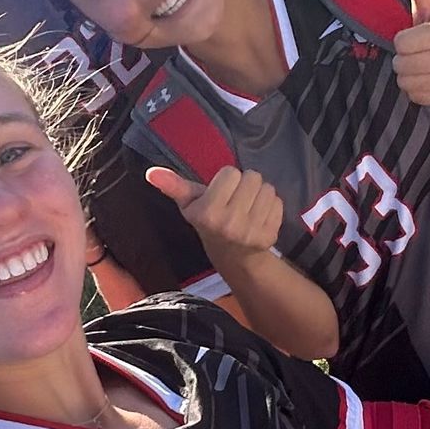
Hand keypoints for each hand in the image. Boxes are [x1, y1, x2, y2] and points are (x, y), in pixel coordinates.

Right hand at [144, 163, 283, 262]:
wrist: (233, 256)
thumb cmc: (209, 222)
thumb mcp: (190, 204)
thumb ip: (173, 186)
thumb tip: (151, 172)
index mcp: (208, 213)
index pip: (231, 172)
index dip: (226, 180)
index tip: (220, 193)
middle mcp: (229, 223)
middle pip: (252, 177)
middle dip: (244, 184)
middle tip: (236, 199)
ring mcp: (251, 232)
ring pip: (267, 188)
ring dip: (259, 193)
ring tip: (247, 207)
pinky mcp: (269, 235)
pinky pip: (277, 202)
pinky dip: (270, 206)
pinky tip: (258, 216)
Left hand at [391, 0, 429, 107]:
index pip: (402, 43)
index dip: (403, 40)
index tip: (413, 37)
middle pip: (402, 65)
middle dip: (403, 59)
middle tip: (414, 54)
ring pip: (407, 83)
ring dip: (407, 76)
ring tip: (417, 67)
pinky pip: (417, 98)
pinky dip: (416, 90)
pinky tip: (424, 79)